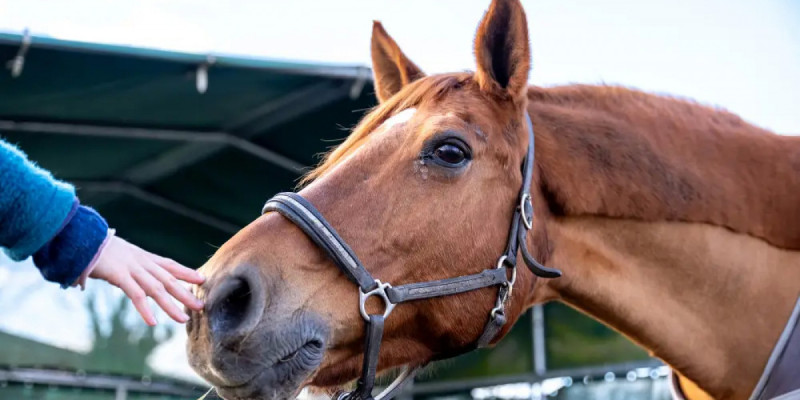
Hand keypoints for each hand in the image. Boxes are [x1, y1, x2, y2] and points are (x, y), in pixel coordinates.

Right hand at [89, 236, 204, 325]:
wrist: (81, 236)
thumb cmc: (98, 249)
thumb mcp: (121, 256)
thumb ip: (131, 269)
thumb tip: (135, 283)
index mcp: (143, 257)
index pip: (170, 265)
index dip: (186, 272)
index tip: (202, 278)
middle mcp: (142, 263)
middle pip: (168, 280)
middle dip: (185, 293)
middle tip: (201, 306)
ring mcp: (132, 268)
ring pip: (156, 289)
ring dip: (170, 305)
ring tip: (182, 319)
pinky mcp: (118, 275)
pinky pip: (135, 294)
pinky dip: (144, 309)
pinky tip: (152, 322)